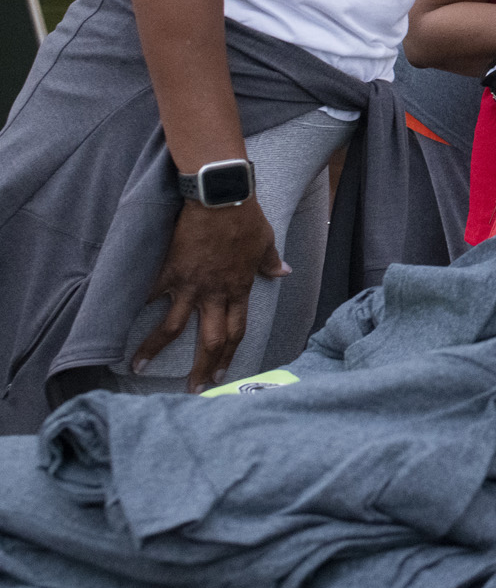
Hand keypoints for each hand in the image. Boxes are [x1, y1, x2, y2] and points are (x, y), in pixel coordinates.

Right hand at [131, 200, 288, 390]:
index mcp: (239, 289)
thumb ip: (271, 262)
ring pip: (173, 327)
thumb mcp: (266, 241)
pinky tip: (120, 322)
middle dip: (201, 368)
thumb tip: (284, 272)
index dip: (229, 356)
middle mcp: (215, 293)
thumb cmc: (246, 218)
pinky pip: (150, 293)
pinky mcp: (170, 270)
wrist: (221, 197)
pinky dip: (136, 307)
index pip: (236, 331)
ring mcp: (191, 284)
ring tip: (138, 368)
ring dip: (155, 349)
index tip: (220, 377)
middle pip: (210, 340)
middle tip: (192, 389)